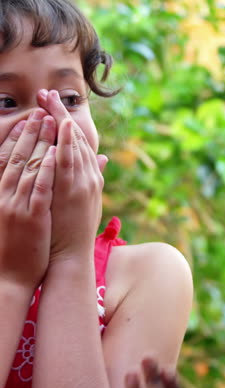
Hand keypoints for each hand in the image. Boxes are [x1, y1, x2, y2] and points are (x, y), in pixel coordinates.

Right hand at [0, 109, 55, 290]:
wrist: (11, 276)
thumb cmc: (13, 246)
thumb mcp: (10, 216)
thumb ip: (15, 194)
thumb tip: (22, 176)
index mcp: (0, 193)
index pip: (7, 158)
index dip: (17, 136)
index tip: (27, 118)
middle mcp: (5, 195)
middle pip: (18, 157)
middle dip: (29, 132)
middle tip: (40, 110)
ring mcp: (18, 205)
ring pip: (30, 167)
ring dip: (40, 142)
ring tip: (50, 122)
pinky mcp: (32, 216)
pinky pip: (41, 188)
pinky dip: (48, 169)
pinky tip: (56, 152)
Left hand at [37, 90, 106, 261]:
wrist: (72, 256)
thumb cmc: (74, 231)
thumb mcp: (86, 202)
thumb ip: (94, 177)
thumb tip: (103, 158)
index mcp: (90, 178)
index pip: (78, 144)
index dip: (66, 122)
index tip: (54, 106)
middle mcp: (88, 177)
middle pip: (76, 138)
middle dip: (61, 114)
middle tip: (48, 92)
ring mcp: (82, 183)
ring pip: (73, 145)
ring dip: (61, 120)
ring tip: (49, 98)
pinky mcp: (74, 191)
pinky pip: (69, 162)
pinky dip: (66, 142)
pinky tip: (61, 124)